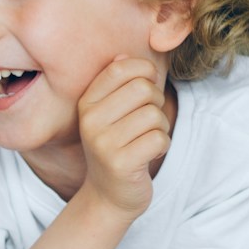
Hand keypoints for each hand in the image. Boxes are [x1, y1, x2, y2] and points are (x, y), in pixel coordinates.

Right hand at [77, 56, 170, 218]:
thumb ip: (118, 84)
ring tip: (147, 139)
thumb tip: (125, 55)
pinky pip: (159, 139)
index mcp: (86, 102)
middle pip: (143, 88)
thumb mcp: (111, 113)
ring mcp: (103, 143)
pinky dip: (162, 146)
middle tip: (148, 119)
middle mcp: (90, 120)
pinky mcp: (120, 163)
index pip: (121, 68)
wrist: (109, 194)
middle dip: (156, 102)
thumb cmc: (117, 146)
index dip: (145, 71)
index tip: (147, 87)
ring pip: (154, 115)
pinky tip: (149, 154)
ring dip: (161, 127)